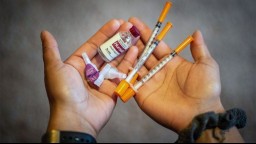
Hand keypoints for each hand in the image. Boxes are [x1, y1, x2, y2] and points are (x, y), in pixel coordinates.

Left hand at [41, 19, 137, 136]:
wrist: (76, 118)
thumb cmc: (64, 92)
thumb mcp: (55, 68)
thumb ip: (51, 50)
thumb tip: (44, 33)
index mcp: (78, 65)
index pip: (93, 45)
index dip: (104, 34)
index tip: (116, 23)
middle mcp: (91, 72)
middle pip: (106, 52)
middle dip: (117, 39)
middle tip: (128, 27)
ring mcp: (103, 81)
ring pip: (116, 61)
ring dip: (125, 48)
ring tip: (134, 36)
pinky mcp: (113, 90)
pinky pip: (122, 74)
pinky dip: (129, 63)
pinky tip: (135, 51)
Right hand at [129, 17, 224, 131]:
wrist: (200, 114)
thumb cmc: (206, 90)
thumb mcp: (206, 65)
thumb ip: (199, 49)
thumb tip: (196, 32)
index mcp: (171, 63)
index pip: (155, 45)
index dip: (146, 34)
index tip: (135, 22)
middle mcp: (159, 71)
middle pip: (144, 53)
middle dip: (133, 41)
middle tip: (123, 29)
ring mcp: (149, 82)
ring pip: (135, 65)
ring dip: (128, 53)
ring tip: (119, 41)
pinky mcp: (142, 94)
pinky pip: (131, 81)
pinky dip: (125, 71)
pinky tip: (119, 60)